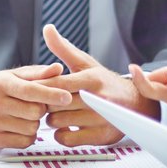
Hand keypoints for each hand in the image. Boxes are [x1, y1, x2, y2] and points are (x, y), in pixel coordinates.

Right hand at [0, 63, 71, 148]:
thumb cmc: (1, 88)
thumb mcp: (18, 75)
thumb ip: (40, 73)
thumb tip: (58, 69)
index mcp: (1, 83)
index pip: (30, 90)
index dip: (51, 94)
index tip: (67, 97)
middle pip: (34, 112)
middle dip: (41, 109)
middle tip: (36, 104)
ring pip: (31, 129)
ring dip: (35, 123)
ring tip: (25, 115)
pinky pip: (24, 142)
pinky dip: (28, 136)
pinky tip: (20, 126)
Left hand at [37, 24, 157, 146]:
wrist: (135, 104)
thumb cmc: (104, 83)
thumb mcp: (86, 63)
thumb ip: (63, 48)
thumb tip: (47, 28)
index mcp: (91, 79)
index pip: (57, 83)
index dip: (42, 86)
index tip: (32, 87)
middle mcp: (97, 99)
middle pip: (54, 104)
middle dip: (47, 103)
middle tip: (46, 101)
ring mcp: (99, 119)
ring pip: (58, 122)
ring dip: (53, 119)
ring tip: (58, 112)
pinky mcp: (99, 137)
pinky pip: (66, 139)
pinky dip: (61, 134)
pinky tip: (66, 126)